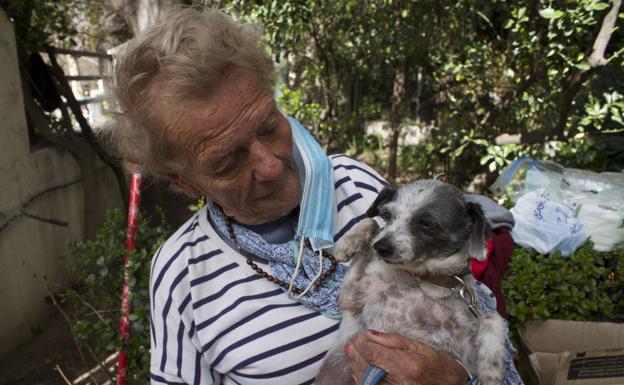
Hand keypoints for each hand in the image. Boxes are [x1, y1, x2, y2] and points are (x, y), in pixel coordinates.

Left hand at [345, 330, 468, 384]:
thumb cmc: (438, 366)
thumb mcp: (419, 346)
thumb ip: (392, 340)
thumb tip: (370, 334)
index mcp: (406, 365)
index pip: (373, 352)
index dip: (363, 342)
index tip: (360, 336)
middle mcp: (397, 382)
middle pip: (366, 364)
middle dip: (357, 351)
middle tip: (353, 342)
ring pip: (364, 377)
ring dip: (356, 363)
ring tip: (352, 352)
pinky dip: (361, 376)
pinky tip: (358, 367)